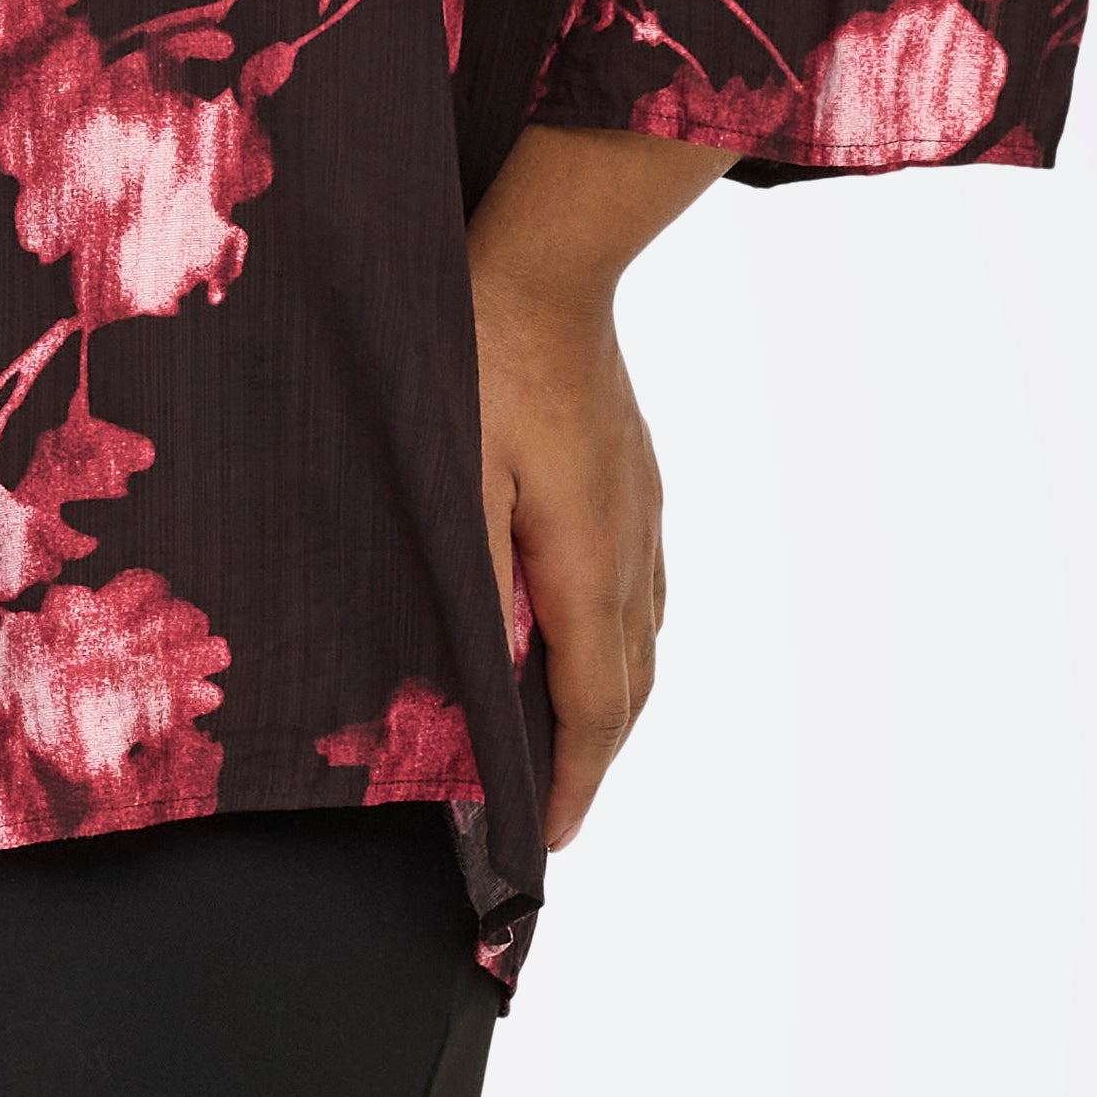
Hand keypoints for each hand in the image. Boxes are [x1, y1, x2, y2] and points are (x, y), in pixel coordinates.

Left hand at [466, 120, 707, 845]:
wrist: (551, 256)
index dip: (570, 782)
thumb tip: (481, 672)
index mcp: (587, 559)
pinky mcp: (637, 479)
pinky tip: (588, 642)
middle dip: (596, 760)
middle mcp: (632, 546)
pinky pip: (642, 589)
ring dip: (610, 706)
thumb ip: (470, 577)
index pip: (590, 704)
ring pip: (642, 639)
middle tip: (556, 813)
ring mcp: (643, 511)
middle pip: (629, 686)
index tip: (547, 840)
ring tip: (569, 747)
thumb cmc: (480, 354)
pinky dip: (617, 644)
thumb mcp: (453, 472)